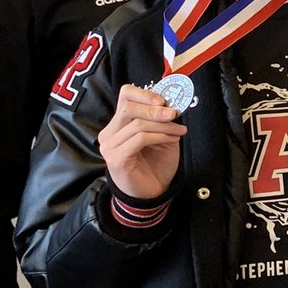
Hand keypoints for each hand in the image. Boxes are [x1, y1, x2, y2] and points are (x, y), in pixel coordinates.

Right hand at [98, 84, 186, 199]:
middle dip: (154, 109)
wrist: (152, 193)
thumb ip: (162, 120)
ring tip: (178, 131)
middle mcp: (109, 133)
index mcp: (118, 125)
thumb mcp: (163, 136)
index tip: (165, 101)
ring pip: (136, 123)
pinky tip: (172, 139)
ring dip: (163, 125)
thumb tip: (170, 103)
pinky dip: (160, 136)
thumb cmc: (156, 165)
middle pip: (128, 107)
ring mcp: (110, 146)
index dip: (145, 94)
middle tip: (174, 114)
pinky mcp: (116, 158)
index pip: (125, 96)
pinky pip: (140, 139)